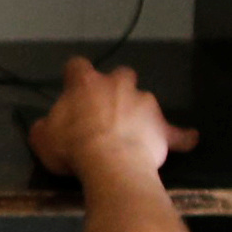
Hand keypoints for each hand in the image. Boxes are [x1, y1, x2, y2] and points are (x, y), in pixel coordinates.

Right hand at [30, 55, 200, 187]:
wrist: (111, 165)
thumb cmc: (73, 148)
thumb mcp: (43, 139)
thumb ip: (44, 127)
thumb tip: (44, 126)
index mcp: (86, 84)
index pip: (77, 66)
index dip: (74, 76)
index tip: (71, 87)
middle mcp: (118, 85)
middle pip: (120, 75)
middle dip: (116, 87)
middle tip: (106, 109)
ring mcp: (144, 104)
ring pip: (145, 99)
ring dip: (140, 111)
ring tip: (134, 131)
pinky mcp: (162, 128)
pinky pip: (175, 132)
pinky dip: (181, 136)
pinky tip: (189, 139)